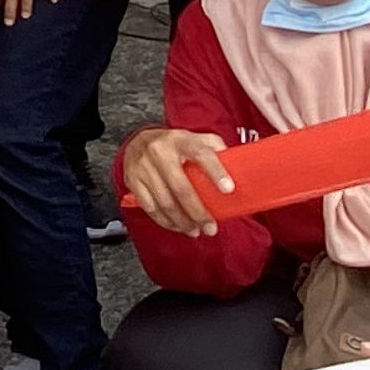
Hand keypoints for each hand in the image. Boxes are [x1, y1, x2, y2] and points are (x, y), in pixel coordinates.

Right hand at [117, 124, 234, 236]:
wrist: (137, 140)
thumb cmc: (174, 144)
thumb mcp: (194, 138)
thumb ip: (214, 147)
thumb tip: (236, 165)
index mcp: (181, 140)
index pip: (201, 154)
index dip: (216, 172)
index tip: (229, 189)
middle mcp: (160, 152)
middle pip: (181, 187)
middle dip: (198, 212)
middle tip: (211, 227)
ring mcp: (144, 167)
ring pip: (165, 202)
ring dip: (182, 222)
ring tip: (195, 231)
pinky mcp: (133, 181)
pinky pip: (150, 208)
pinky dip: (165, 221)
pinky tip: (177, 226)